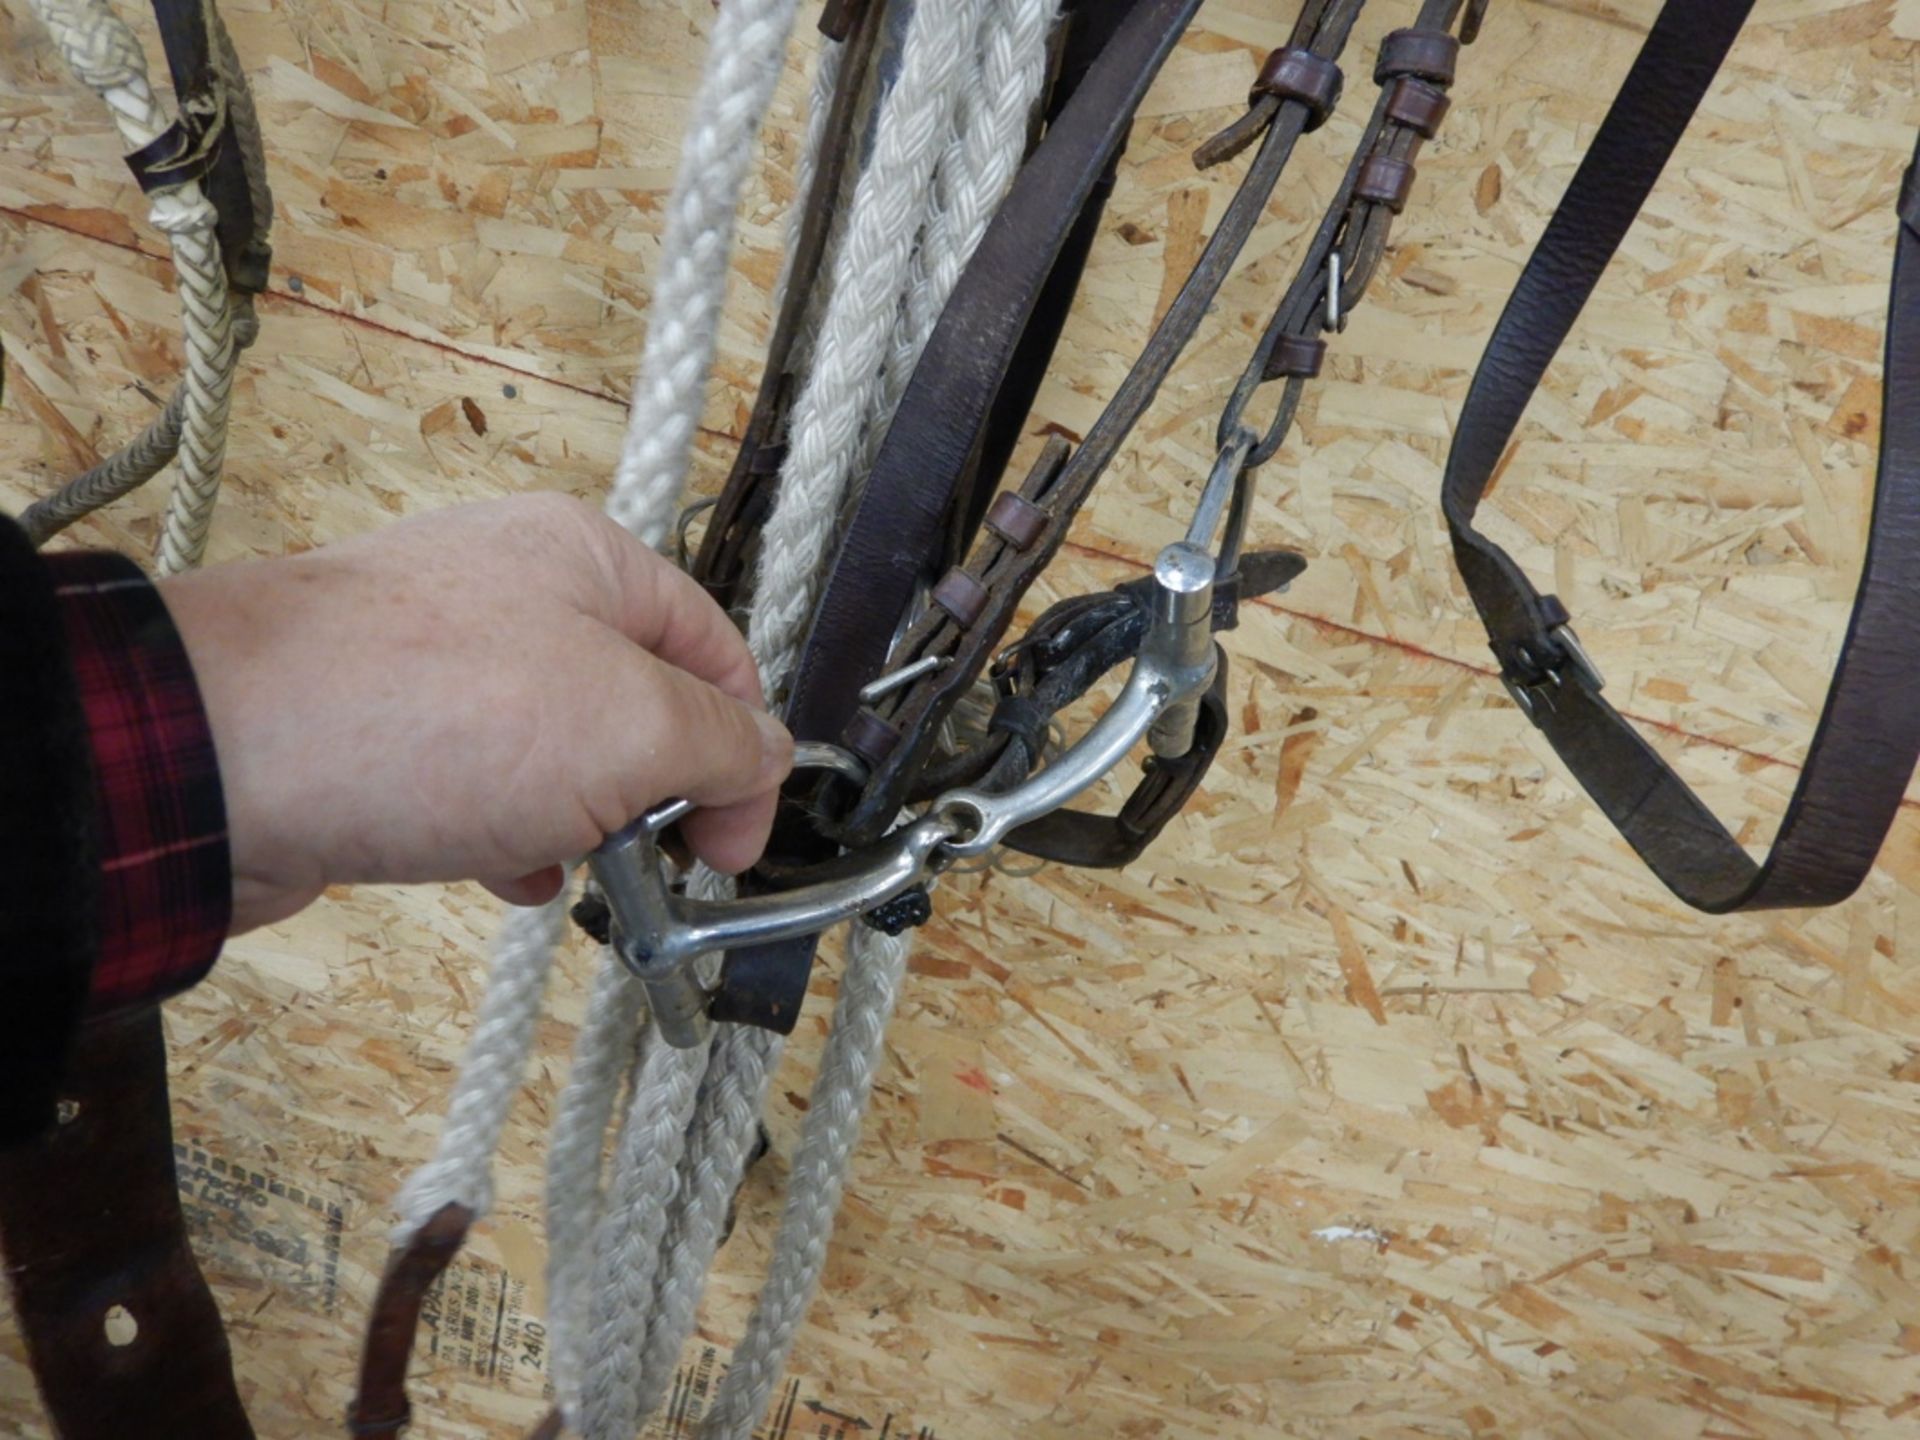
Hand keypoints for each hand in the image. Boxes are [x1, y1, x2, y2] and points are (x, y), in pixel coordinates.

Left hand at [159, 493, 792, 931]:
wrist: (220, 755)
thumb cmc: (434, 715)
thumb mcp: (632, 728)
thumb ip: (725, 744)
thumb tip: (767, 762)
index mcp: (590, 557)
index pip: (717, 651)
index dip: (746, 750)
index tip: (734, 845)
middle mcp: (515, 591)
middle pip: (638, 700)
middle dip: (658, 791)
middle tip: (655, 863)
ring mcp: (440, 655)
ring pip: (558, 747)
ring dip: (585, 819)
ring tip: (568, 867)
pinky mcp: (382, 721)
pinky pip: (480, 776)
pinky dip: (510, 828)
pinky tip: (506, 871)